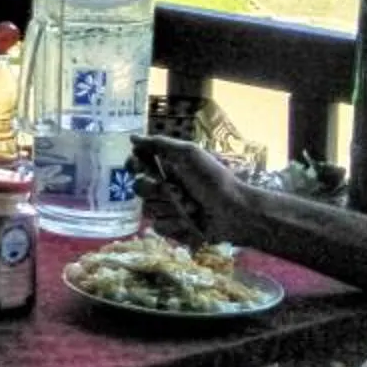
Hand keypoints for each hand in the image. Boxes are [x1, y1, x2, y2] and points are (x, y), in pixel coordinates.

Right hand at [131, 132, 252, 246]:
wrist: (234, 212)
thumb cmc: (213, 180)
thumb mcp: (189, 155)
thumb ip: (160, 145)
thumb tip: (132, 137)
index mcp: (170, 167)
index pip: (139, 164)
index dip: (134, 165)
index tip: (135, 167)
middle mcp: (167, 187)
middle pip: (139, 188)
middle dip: (155, 190)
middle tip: (175, 190)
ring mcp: (170, 209)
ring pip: (148, 209)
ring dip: (169, 208)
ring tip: (191, 207)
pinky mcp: (174, 228)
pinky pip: (159, 226)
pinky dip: (174, 224)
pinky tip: (190, 222)